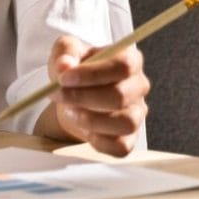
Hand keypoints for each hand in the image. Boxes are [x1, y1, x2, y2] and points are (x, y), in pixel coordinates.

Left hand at [40, 34, 148, 156]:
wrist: (74, 97)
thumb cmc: (75, 70)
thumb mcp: (66, 52)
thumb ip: (65, 53)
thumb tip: (65, 65)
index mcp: (130, 60)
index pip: (122, 66)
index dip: (92, 74)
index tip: (64, 78)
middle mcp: (139, 86)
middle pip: (120, 96)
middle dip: (83, 98)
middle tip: (59, 96)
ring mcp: (137, 113)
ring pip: (126, 123)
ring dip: (91, 121)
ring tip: (70, 112)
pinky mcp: (130, 137)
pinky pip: (121, 146)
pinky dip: (97, 141)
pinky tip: (82, 128)